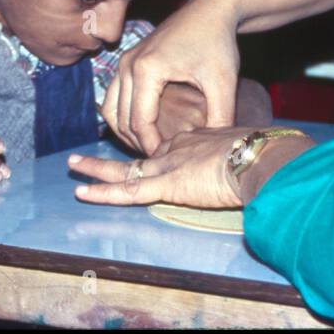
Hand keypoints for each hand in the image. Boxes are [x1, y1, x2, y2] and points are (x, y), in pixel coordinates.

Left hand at [69, 127, 252, 208]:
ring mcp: (168, 165)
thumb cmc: (260, 156)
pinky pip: (128, 191)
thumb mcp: (244, 153)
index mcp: (194, 141)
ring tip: (73, 166)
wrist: (259, 156)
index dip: (147, 150)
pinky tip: (83, 192)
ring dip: (96, 170)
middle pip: (137, 156)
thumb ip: (235, 161)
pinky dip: (104, 193)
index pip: (163, 148)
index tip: (136, 151)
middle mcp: (176, 149)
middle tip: (83, 156)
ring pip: (125, 171)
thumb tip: (249, 169)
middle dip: (110, 158)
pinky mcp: (166, 183)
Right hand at [103, 0, 241, 154]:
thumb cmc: (218, 42)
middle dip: (137, 143)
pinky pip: (115, 96)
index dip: (151, 147)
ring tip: (150, 146)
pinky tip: (148, 126)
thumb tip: (217, 149)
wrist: (212, 9)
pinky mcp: (128, 59)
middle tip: (159, 160)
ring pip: (111, 108)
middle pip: (120, 119)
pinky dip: (124, 114)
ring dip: (126, 130)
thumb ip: (220, 117)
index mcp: (147, 69)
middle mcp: (128, 64)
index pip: (139, 122)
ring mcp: (125, 60)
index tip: (167, 162)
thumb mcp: (222, 82)